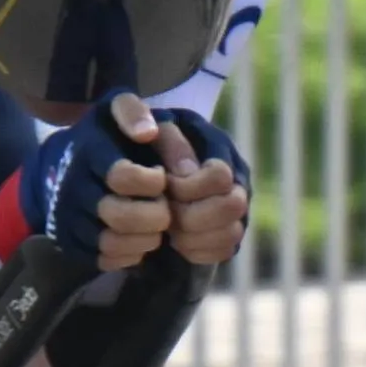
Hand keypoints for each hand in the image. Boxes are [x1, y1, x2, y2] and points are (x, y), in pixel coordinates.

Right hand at [16, 93, 179, 268]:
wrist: (56, 165)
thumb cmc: (100, 137)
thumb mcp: (114, 109)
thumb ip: (133, 112)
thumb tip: (148, 133)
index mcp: (87, 152)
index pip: (123, 176)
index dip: (153, 182)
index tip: (160, 177)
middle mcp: (72, 188)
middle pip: (120, 216)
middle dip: (155, 216)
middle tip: (165, 209)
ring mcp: (68, 218)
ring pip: (112, 243)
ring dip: (145, 239)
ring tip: (155, 226)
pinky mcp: (69, 242)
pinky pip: (103, 259)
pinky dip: (128, 254)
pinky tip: (138, 239)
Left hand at [151, 106, 251, 266]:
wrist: (145, 161)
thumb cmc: (137, 139)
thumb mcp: (128, 117)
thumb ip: (135, 115)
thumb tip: (147, 134)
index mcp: (216, 145)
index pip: (219, 175)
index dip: (189, 187)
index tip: (164, 186)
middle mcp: (235, 176)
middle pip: (233, 207)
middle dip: (193, 216)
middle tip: (168, 214)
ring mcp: (236, 206)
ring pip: (230, 234)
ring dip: (194, 237)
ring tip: (170, 230)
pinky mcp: (229, 230)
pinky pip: (224, 251)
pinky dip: (198, 251)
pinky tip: (177, 242)